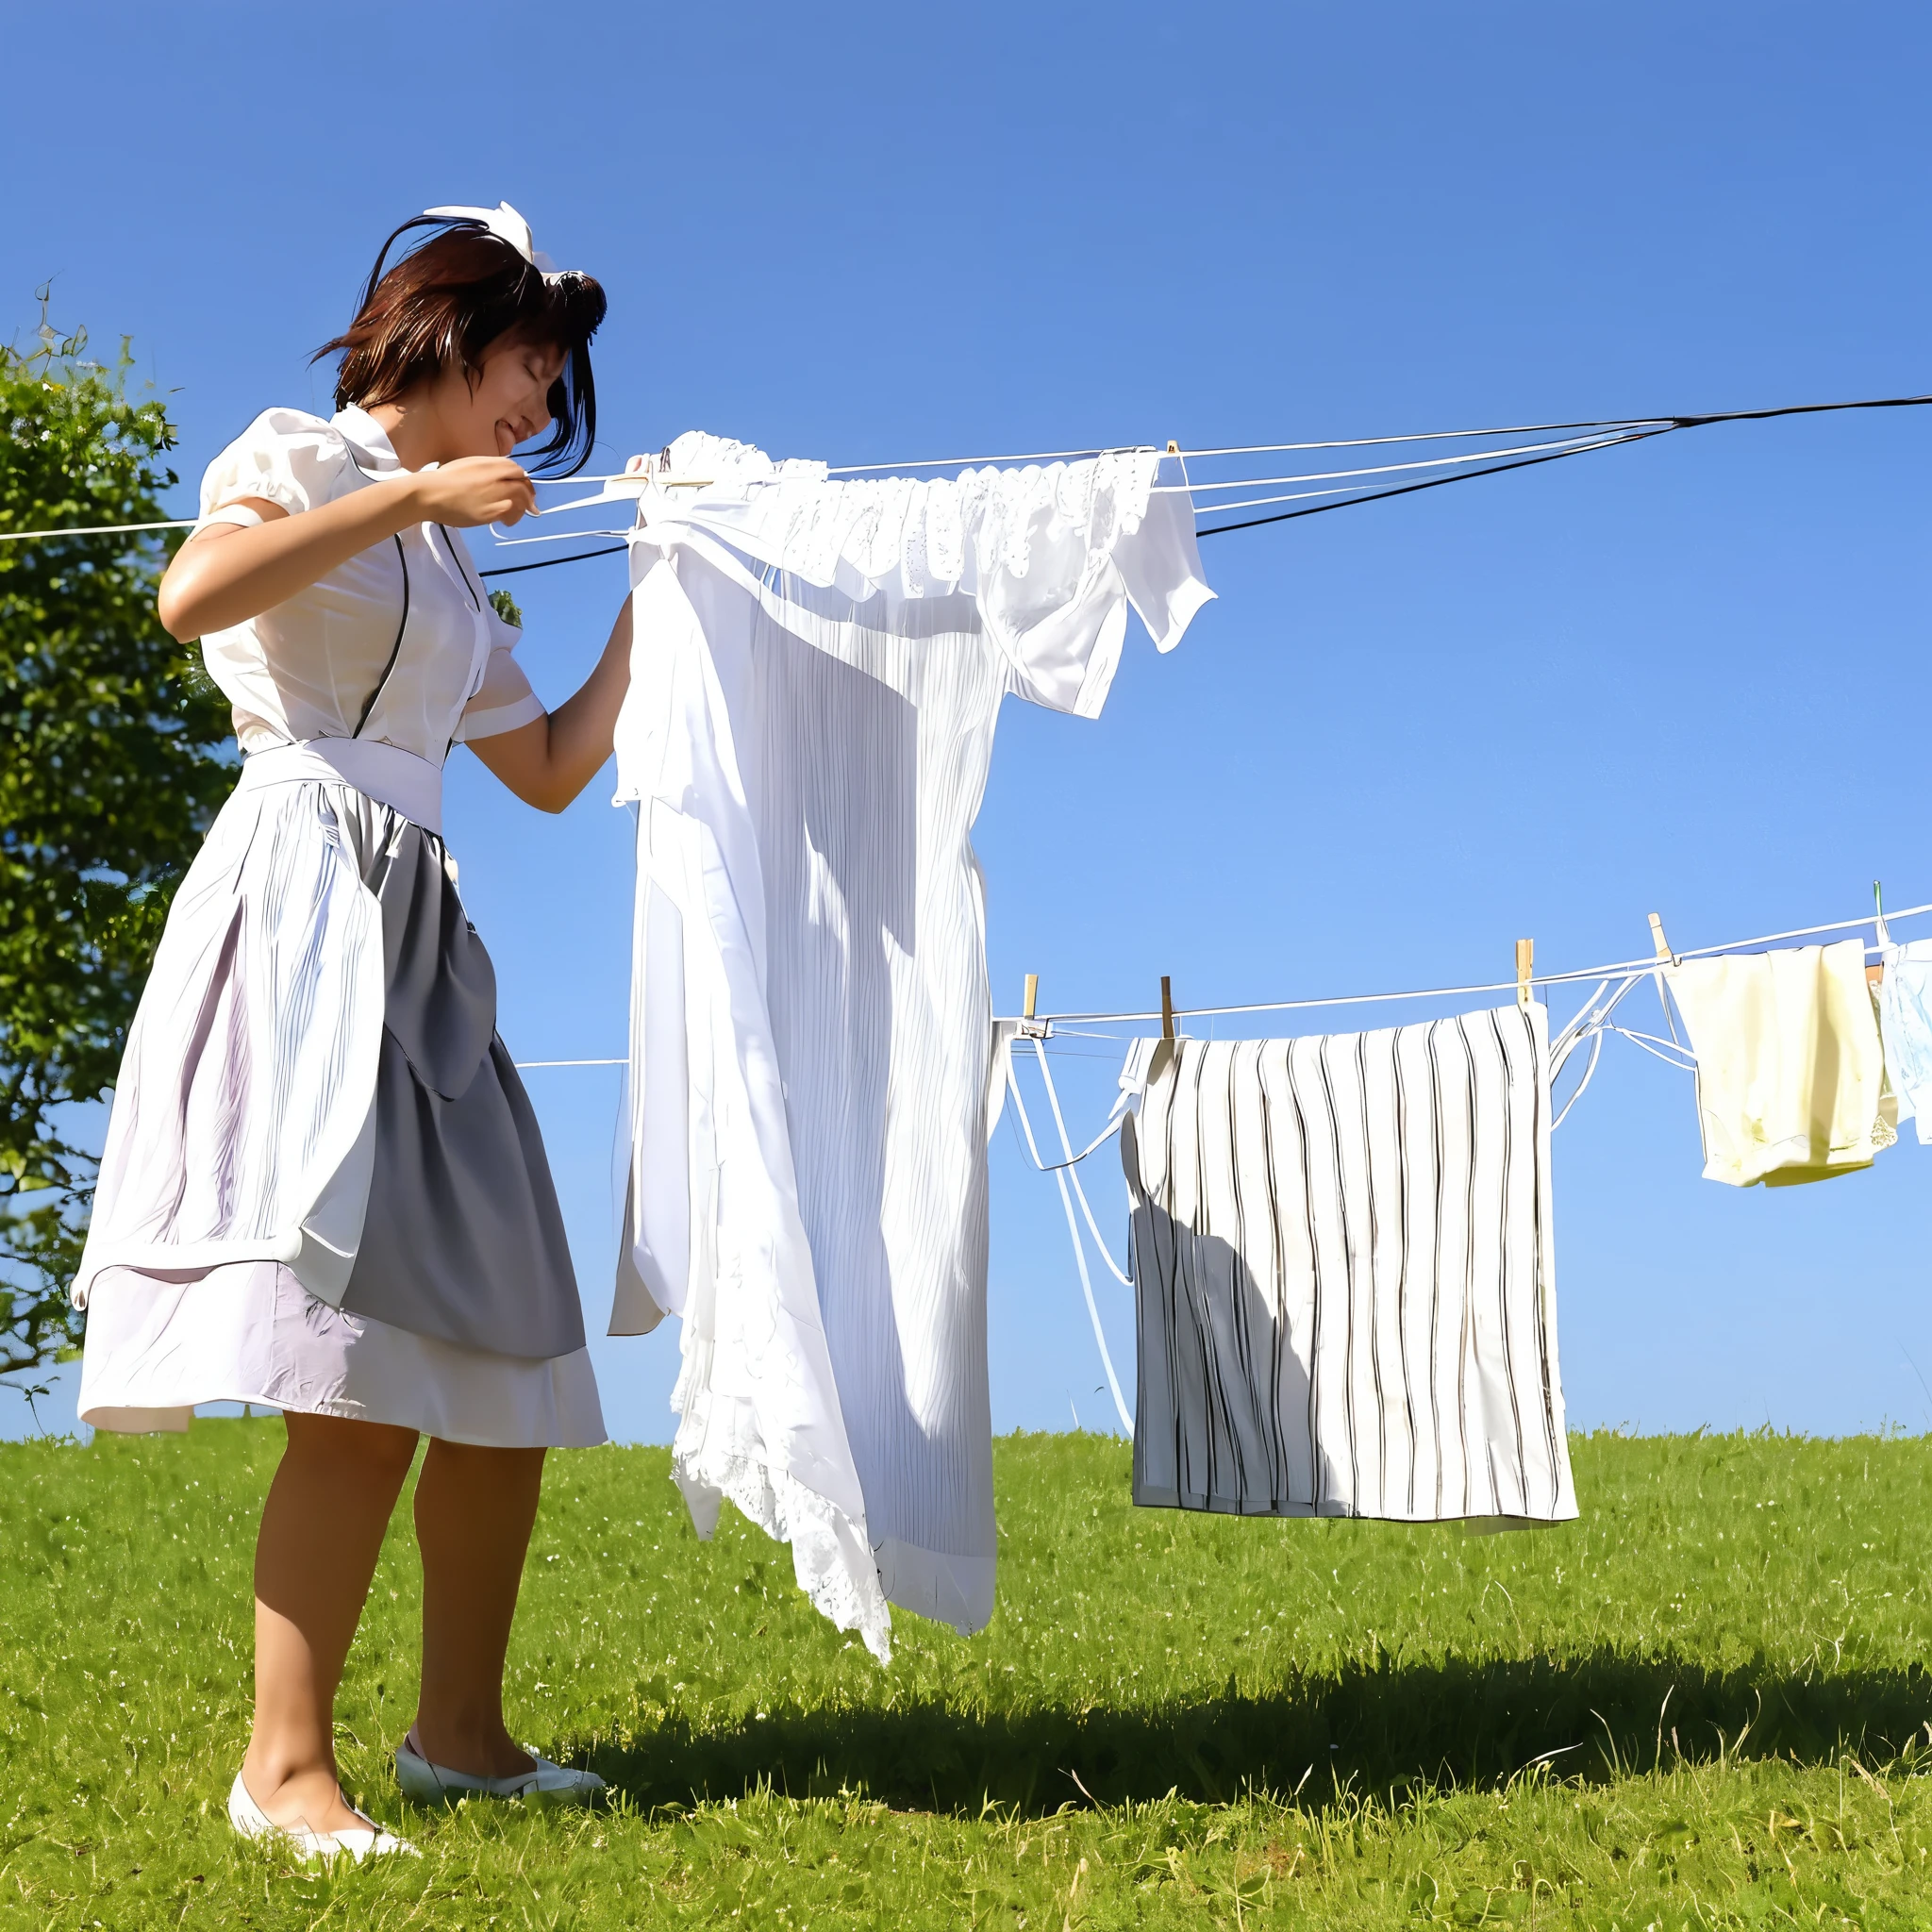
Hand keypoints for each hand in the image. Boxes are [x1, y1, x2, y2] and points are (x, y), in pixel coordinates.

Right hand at [405, 456, 536, 528]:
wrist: (430, 494)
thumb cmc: (444, 478)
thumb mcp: (468, 464)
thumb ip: (487, 468)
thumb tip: (504, 475)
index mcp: (488, 464)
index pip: (517, 469)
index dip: (522, 478)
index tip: (523, 485)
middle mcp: (494, 478)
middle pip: (523, 485)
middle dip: (529, 494)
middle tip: (531, 503)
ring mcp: (494, 496)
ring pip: (520, 501)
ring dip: (524, 507)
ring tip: (521, 513)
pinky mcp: (489, 513)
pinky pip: (509, 514)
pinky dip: (512, 517)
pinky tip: (507, 520)